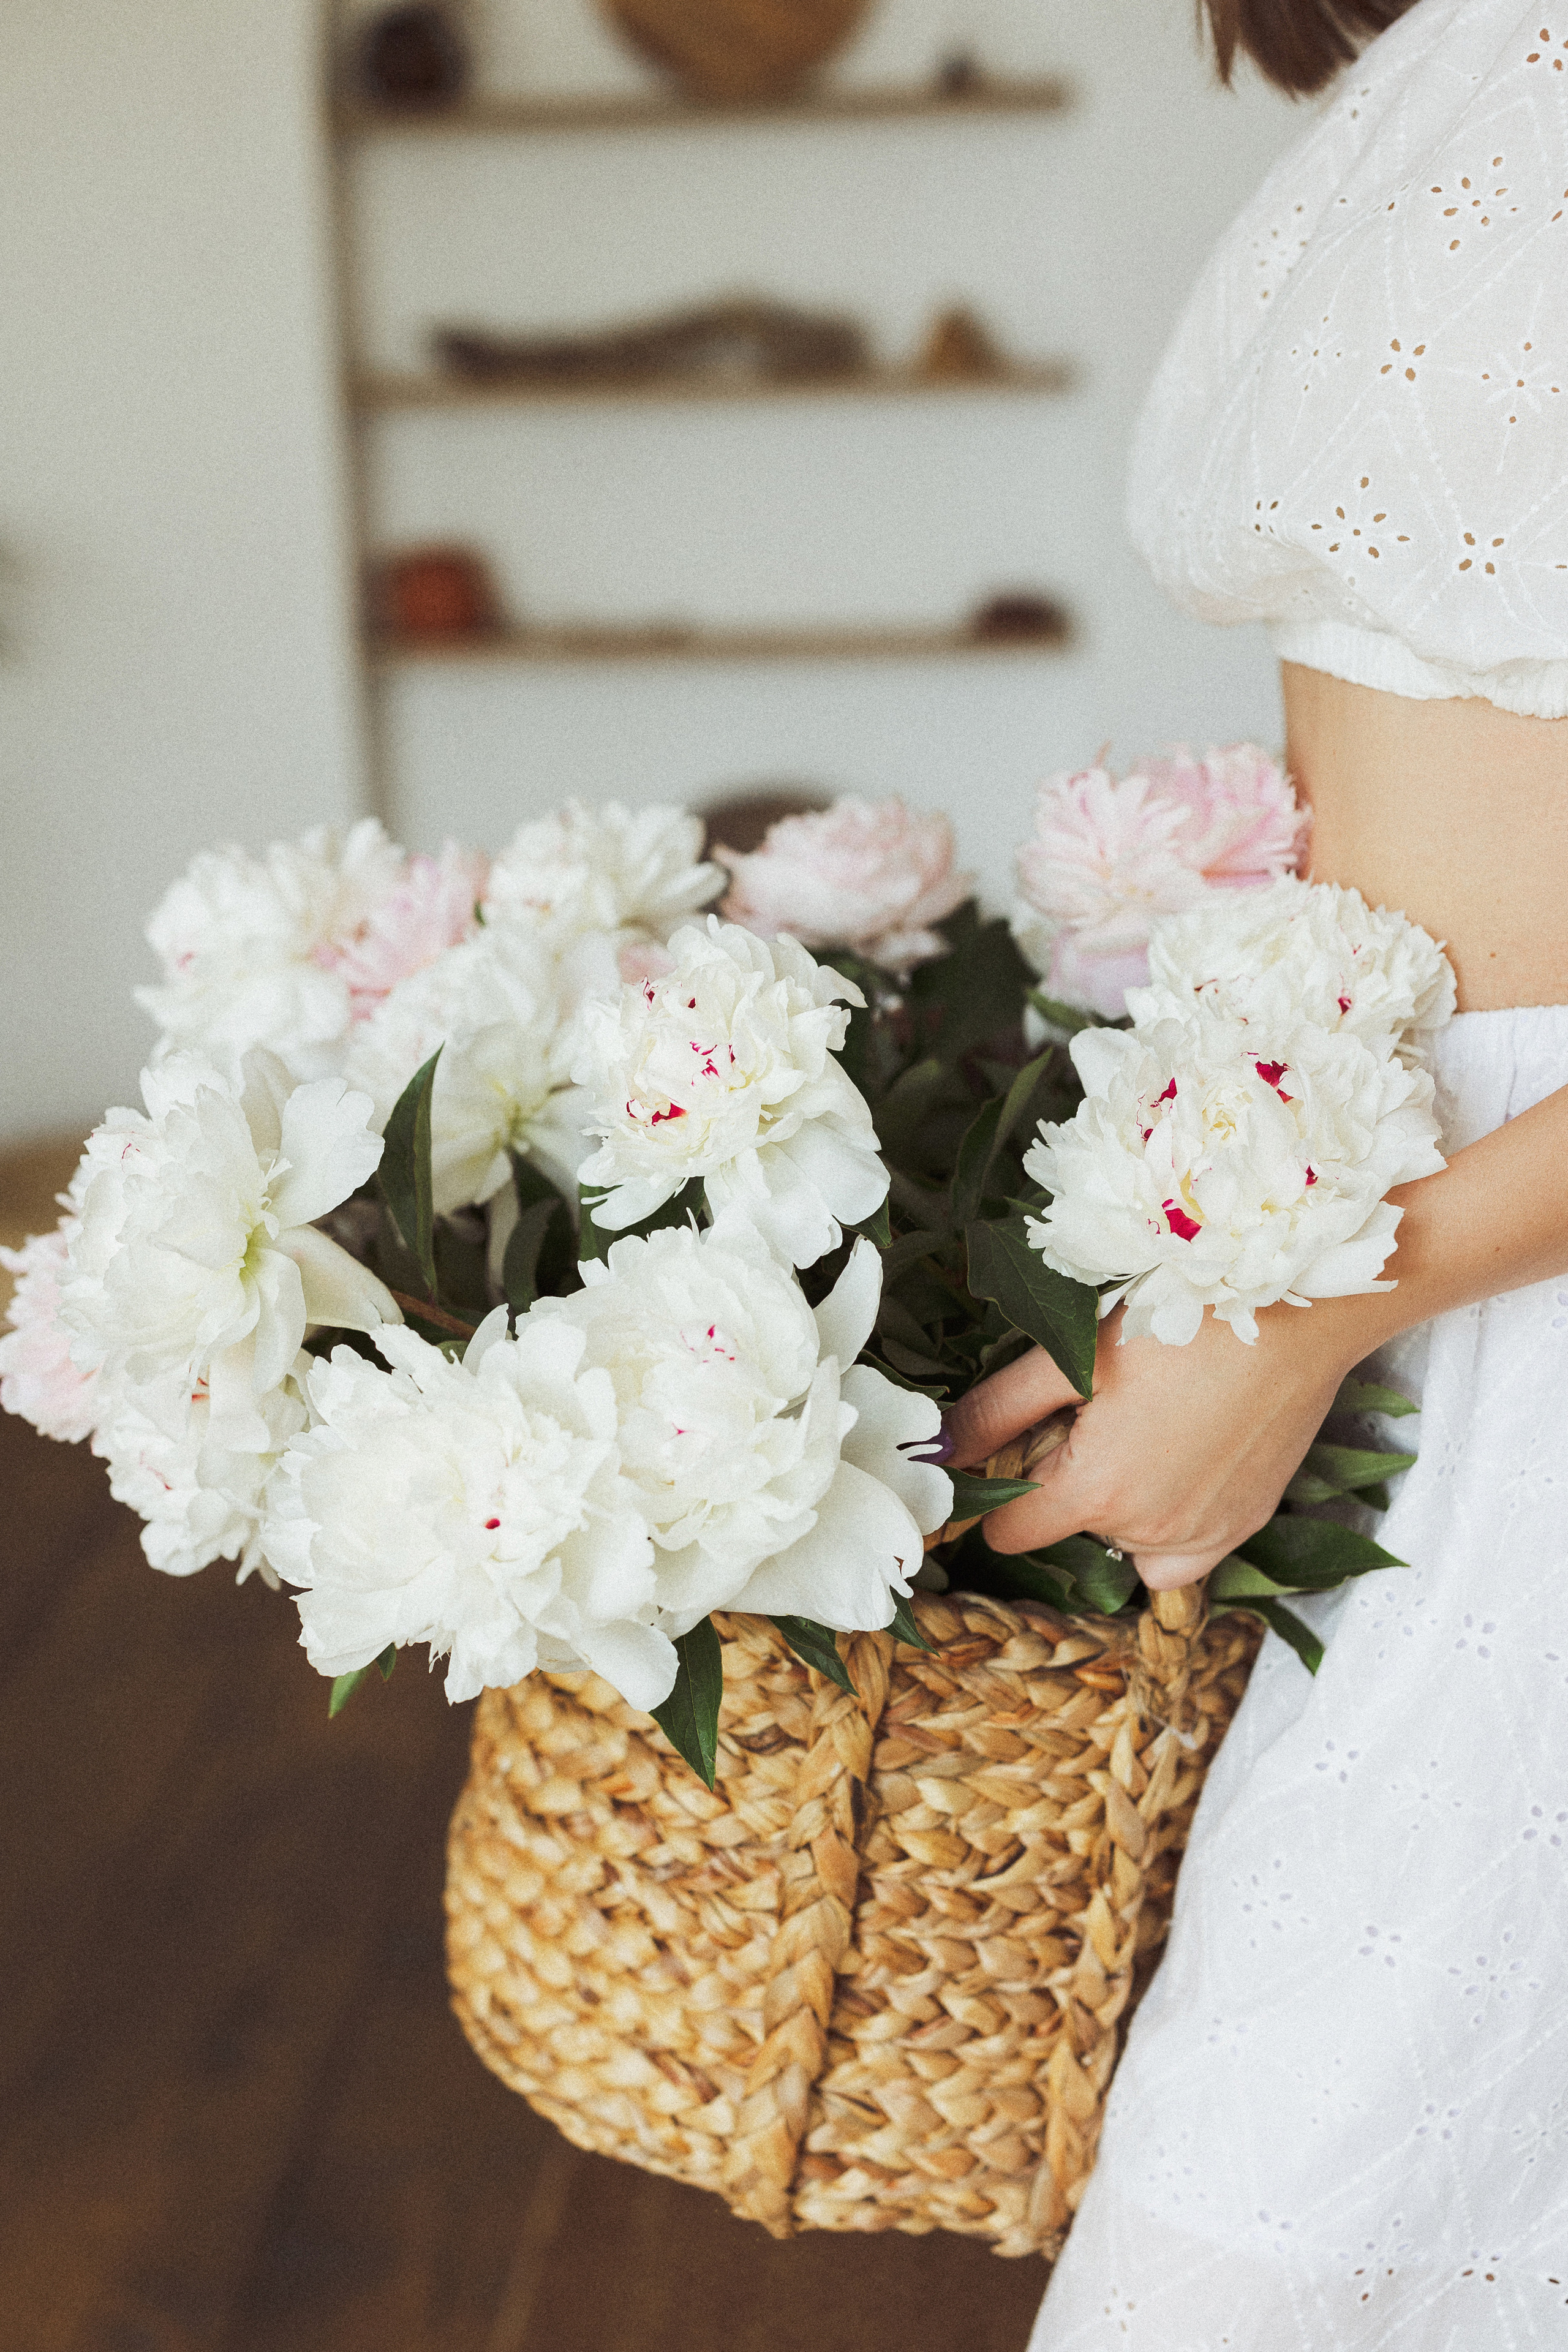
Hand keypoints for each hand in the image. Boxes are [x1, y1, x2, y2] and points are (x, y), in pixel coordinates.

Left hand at [942, 1296, 1375, 1589]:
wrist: (1300, 1310)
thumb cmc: (1182, 1318)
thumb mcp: (1073, 1355)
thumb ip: (999, 1411)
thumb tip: (937, 1451)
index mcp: (1096, 1492)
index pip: (1010, 1533)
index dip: (995, 1494)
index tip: (1009, 1452)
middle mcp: (1151, 1531)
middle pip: (1070, 1532)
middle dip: (1062, 1484)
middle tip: (1091, 1413)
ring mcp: (1206, 1534)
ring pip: (1128, 1547)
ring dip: (1116, 1509)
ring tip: (1137, 1436)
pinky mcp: (1246, 1523)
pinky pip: (1185, 1555)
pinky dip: (1168, 1526)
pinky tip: (1175, 1466)